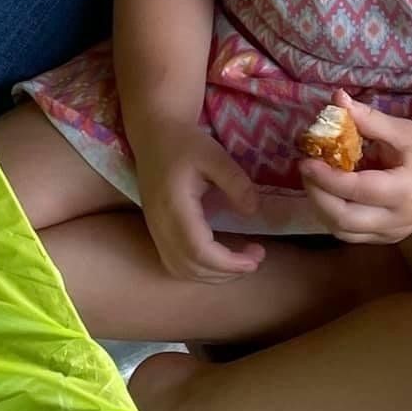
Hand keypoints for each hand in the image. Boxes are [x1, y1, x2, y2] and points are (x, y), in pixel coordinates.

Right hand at [135, 128, 266, 283]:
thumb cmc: (185, 143)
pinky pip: (175, 264)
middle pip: (190, 266)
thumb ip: (236, 183)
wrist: (154, 135)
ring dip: (213, 275)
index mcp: (174, 206)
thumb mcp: (215, 155)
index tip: (256, 256)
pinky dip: (199, 271)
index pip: (199, 250)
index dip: (229, 262)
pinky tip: (218, 259)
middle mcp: (160, 225)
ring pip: (181, 270)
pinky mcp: (157, 232)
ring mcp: (155, 231)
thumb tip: (253, 212)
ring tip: (240, 261)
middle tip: (256, 258)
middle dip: (226, 272)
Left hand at [300, 93, 411, 245]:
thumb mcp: (403, 129)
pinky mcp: (390, 238)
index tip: (306, 161)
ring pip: (345, 232)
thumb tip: (336, 99)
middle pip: (345, 219)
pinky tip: (329, 194)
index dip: (326, 178)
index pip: (356, 190)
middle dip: (317, 196)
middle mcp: (400, 219)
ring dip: (322, 209)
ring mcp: (394, 233)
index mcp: (406, 190)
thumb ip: (369, 119)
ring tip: (314, 181)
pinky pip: (353, 235)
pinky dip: (334, 217)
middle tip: (305, 171)